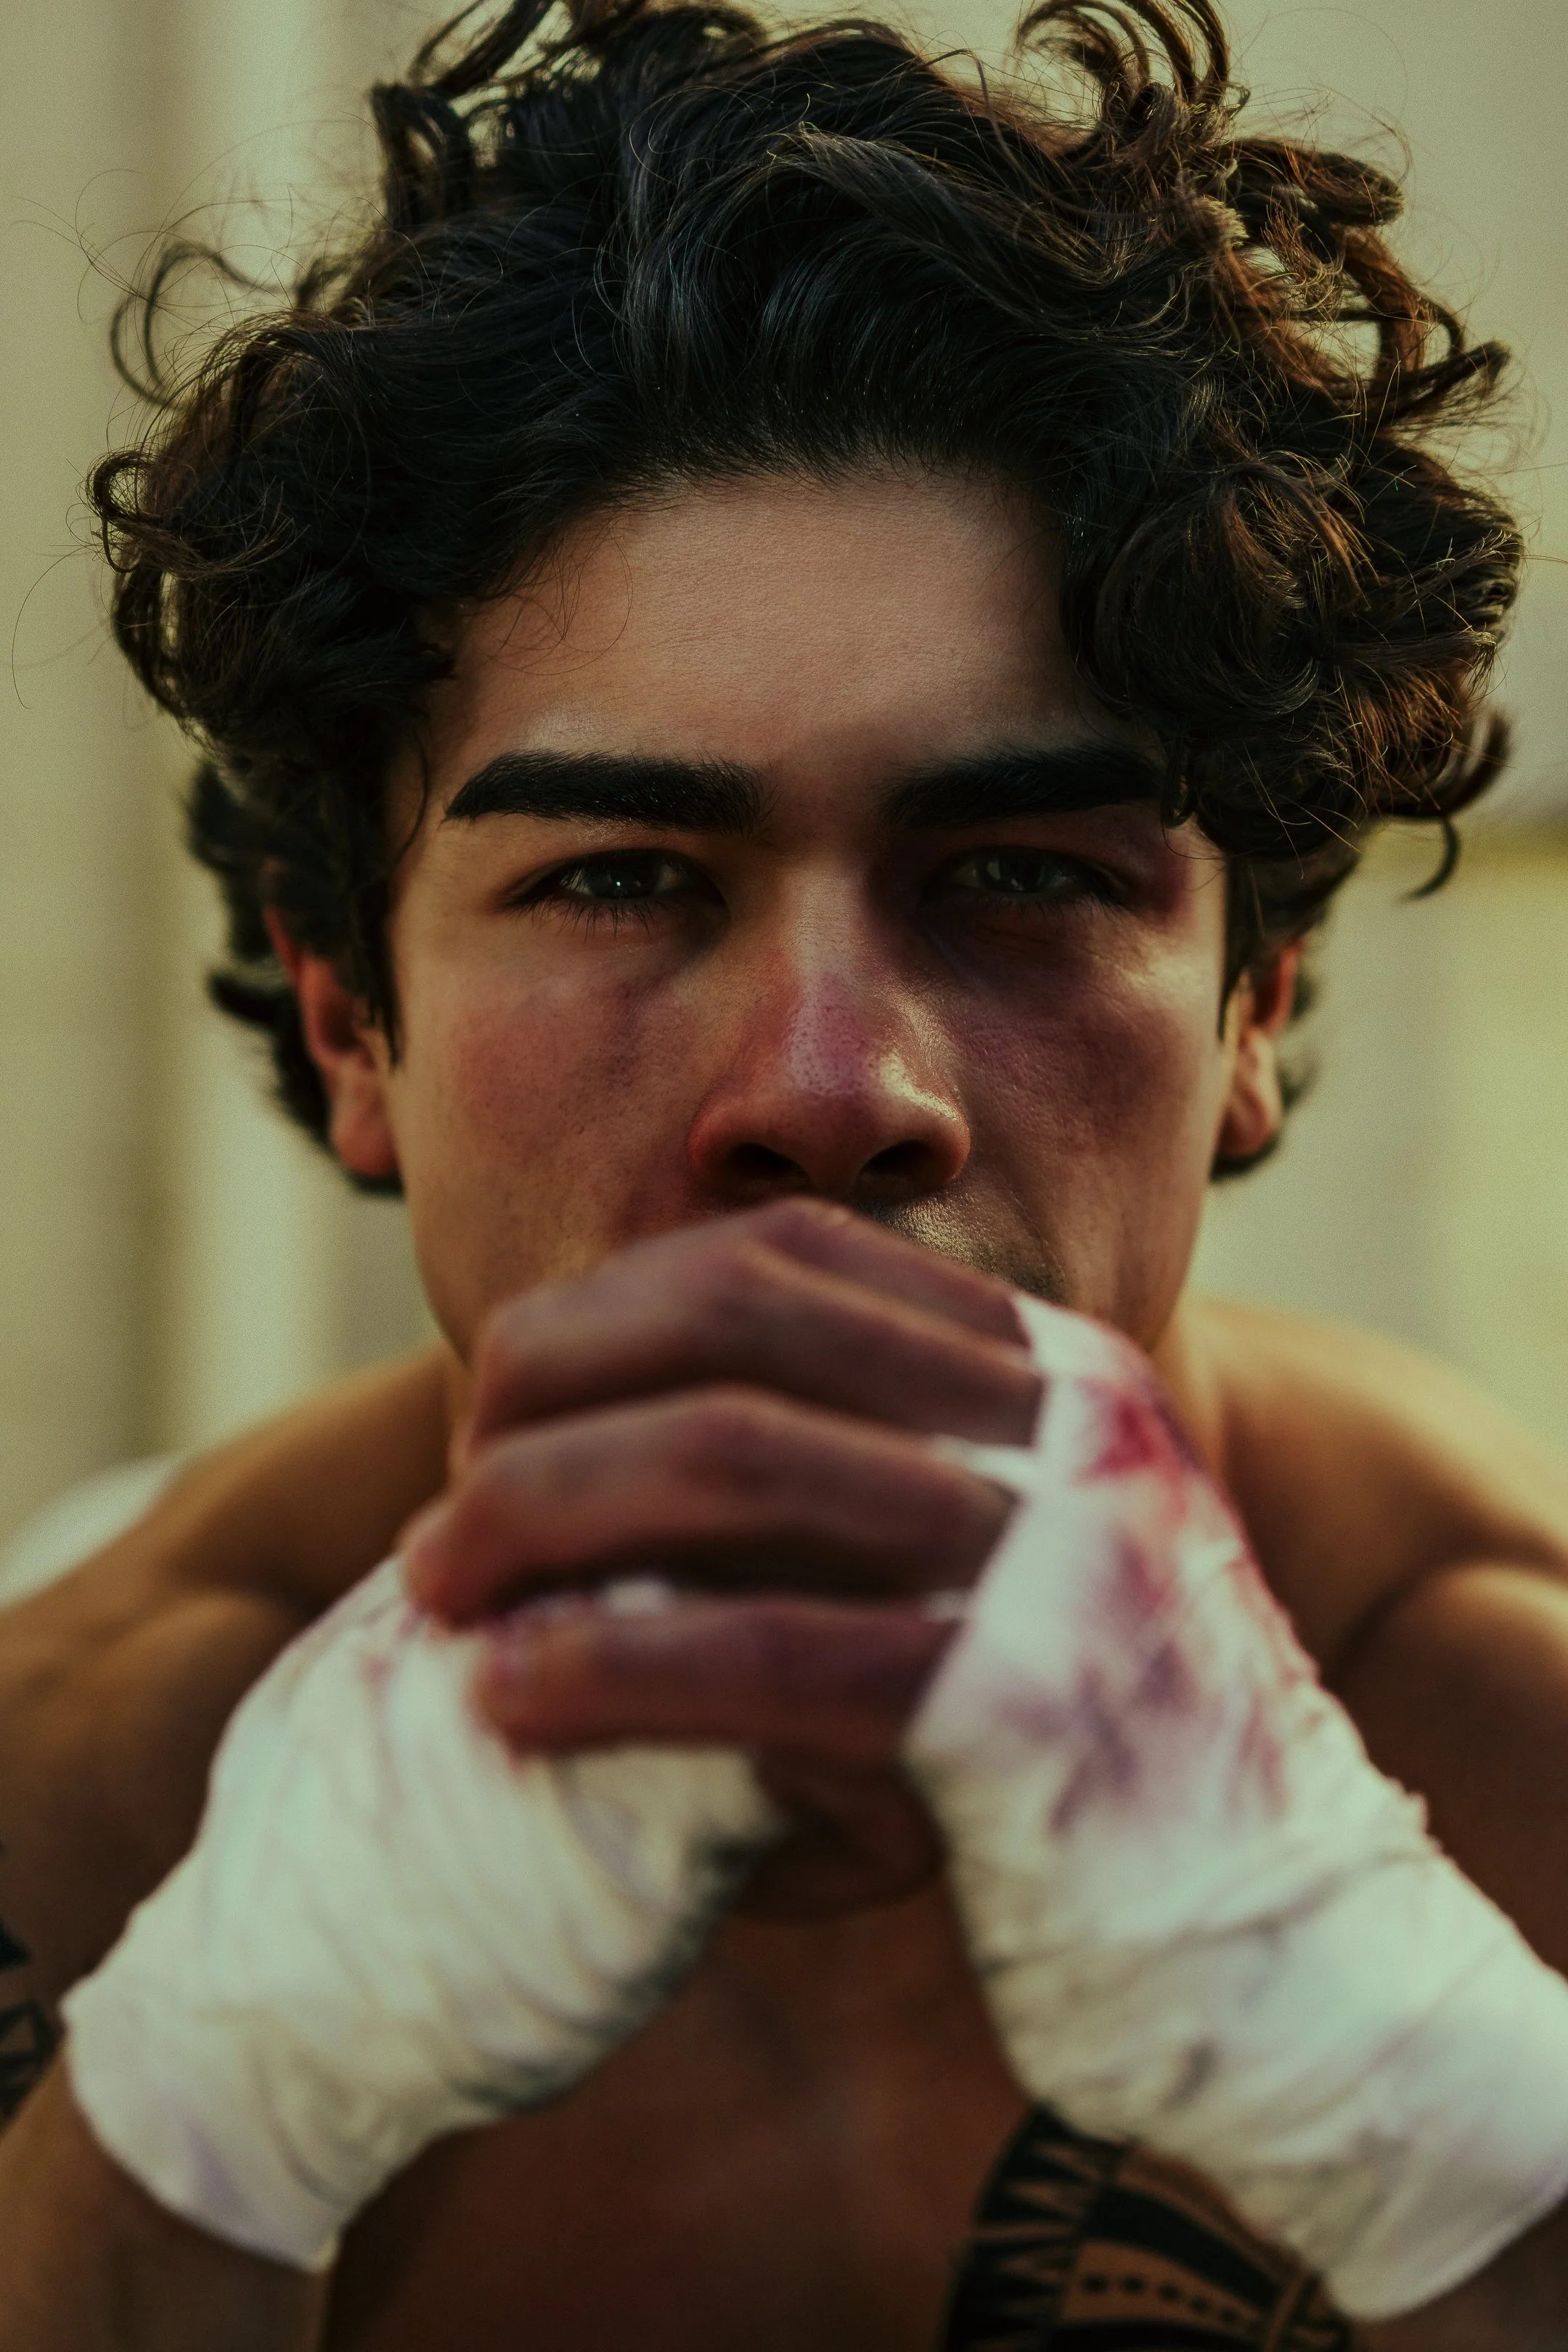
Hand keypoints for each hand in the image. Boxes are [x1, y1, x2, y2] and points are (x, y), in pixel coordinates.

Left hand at [403, 1200, 1039, 1915]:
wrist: (1284, 1943)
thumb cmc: (1090, 1759)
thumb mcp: (1004, 1577)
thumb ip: (866, 1487)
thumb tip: (624, 1438)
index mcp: (1051, 1368)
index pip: (785, 1257)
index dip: (609, 1310)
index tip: (501, 1400)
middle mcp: (1063, 1420)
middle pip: (736, 1322)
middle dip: (548, 1388)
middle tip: (445, 1499)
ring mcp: (1056, 1551)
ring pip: (732, 1461)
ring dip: (541, 1514)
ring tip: (431, 1591)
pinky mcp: (1026, 1708)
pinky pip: (769, 1654)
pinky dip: (610, 1662)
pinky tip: (506, 1703)